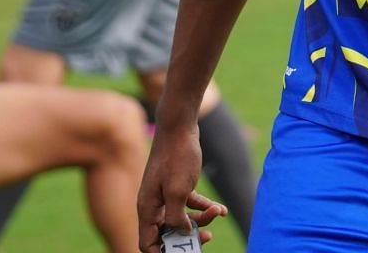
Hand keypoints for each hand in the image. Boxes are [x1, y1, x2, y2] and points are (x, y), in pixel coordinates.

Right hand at [136, 118, 228, 250]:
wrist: (180, 127)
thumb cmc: (176, 157)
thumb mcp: (178, 191)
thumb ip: (177, 217)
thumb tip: (183, 233)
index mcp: (148, 209)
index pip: (148, 242)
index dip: (161, 252)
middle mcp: (154, 205)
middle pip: (167, 233)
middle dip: (187, 238)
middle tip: (206, 238)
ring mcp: (165, 196)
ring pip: (182, 220)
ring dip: (201, 221)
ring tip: (217, 213)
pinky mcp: (178, 187)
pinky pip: (190, 205)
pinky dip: (204, 208)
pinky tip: (219, 208)